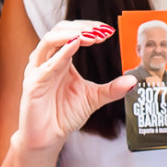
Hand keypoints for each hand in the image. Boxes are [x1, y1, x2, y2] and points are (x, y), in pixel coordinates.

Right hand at [11, 21, 136, 156]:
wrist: (48, 138)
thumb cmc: (64, 115)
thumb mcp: (93, 98)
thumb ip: (112, 88)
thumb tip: (133, 81)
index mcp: (60, 59)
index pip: (72, 33)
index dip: (89, 29)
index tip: (109, 31)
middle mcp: (47, 60)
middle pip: (59, 30)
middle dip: (81, 27)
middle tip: (101, 30)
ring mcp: (38, 70)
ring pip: (49, 41)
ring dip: (71, 34)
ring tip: (91, 35)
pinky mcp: (33, 84)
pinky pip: (46, 65)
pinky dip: (61, 54)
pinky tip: (75, 46)